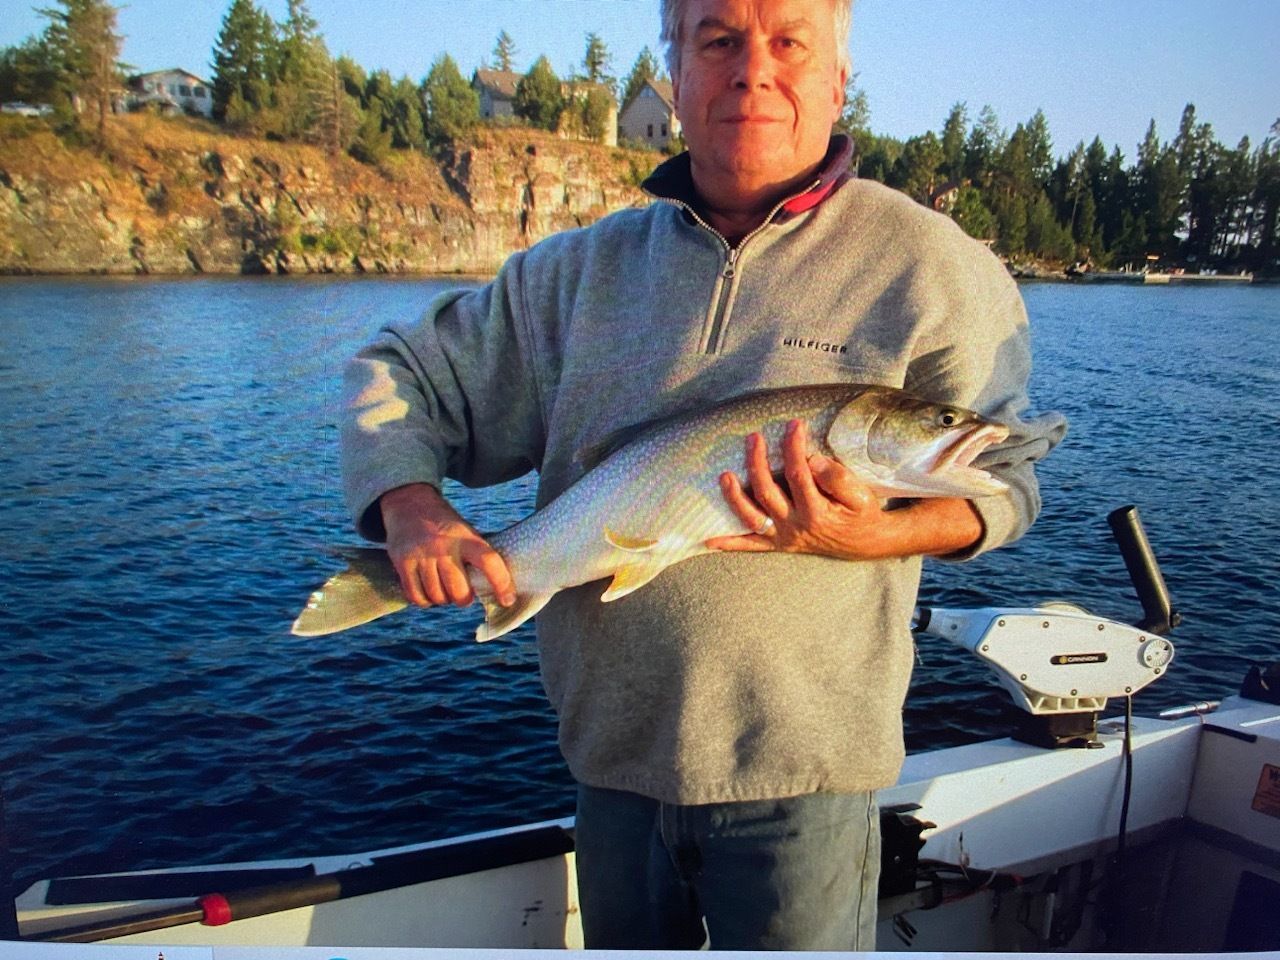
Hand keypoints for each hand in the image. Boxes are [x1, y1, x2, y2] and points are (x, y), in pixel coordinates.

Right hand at [380, 483, 515, 607]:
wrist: (409, 505)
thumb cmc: (446, 527)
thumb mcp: (466, 533)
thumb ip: (477, 557)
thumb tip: (498, 591)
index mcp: (465, 537)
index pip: (489, 562)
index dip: (502, 584)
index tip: (507, 600)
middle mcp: (443, 546)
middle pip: (460, 591)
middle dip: (464, 598)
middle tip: (462, 592)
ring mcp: (421, 554)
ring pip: (438, 597)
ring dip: (443, 599)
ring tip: (443, 588)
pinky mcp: (403, 562)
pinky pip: (417, 596)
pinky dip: (425, 600)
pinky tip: (428, 591)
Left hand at [706, 419, 984, 558]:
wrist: (866, 542)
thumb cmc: (862, 513)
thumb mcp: (862, 495)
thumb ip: (838, 478)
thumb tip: (813, 461)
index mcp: (817, 513)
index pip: (798, 474)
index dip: (794, 447)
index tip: (795, 425)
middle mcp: (796, 527)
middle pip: (767, 492)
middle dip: (757, 462)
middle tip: (754, 437)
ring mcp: (784, 537)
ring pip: (751, 517)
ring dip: (734, 497)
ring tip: (724, 475)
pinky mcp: (778, 544)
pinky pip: (749, 545)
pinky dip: (729, 543)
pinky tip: (708, 539)